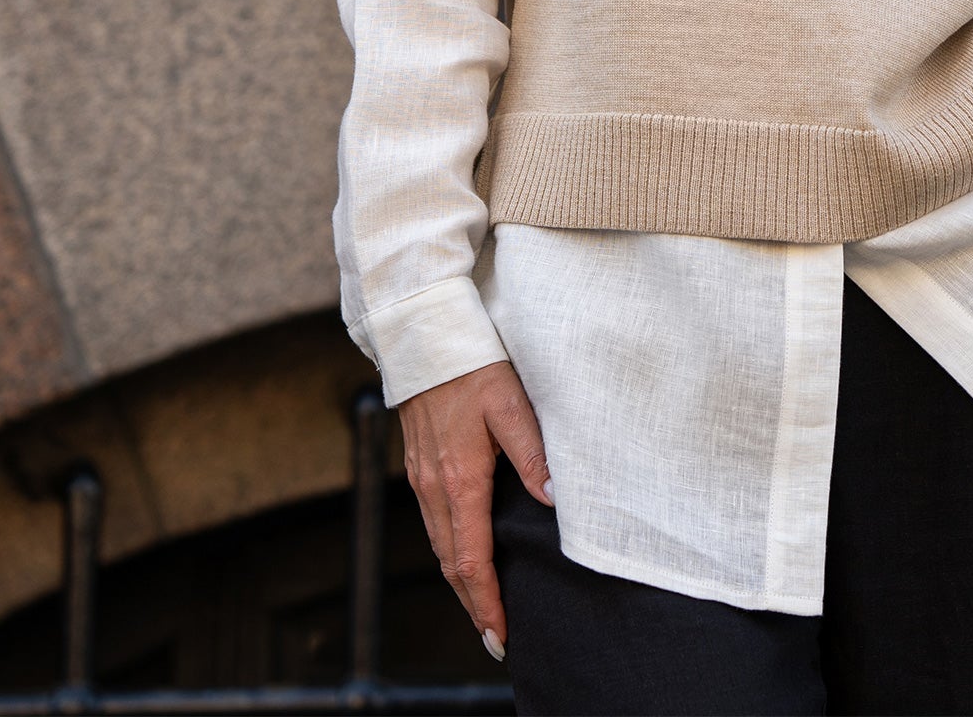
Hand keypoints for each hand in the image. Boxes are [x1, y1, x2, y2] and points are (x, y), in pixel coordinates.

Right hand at [398, 358, 551, 657]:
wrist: (422, 336)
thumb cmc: (471, 365)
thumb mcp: (509, 404)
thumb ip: (532, 453)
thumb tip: (554, 500)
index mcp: (459, 480)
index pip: (471, 560)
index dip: (486, 601)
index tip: (500, 634)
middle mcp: (434, 486)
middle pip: (452, 563)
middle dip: (473, 603)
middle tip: (496, 636)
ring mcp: (421, 477)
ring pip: (439, 545)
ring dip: (460, 580)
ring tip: (484, 605)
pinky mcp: (418, 464)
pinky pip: (432, 522)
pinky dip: (449, 550)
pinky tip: (464, 552)